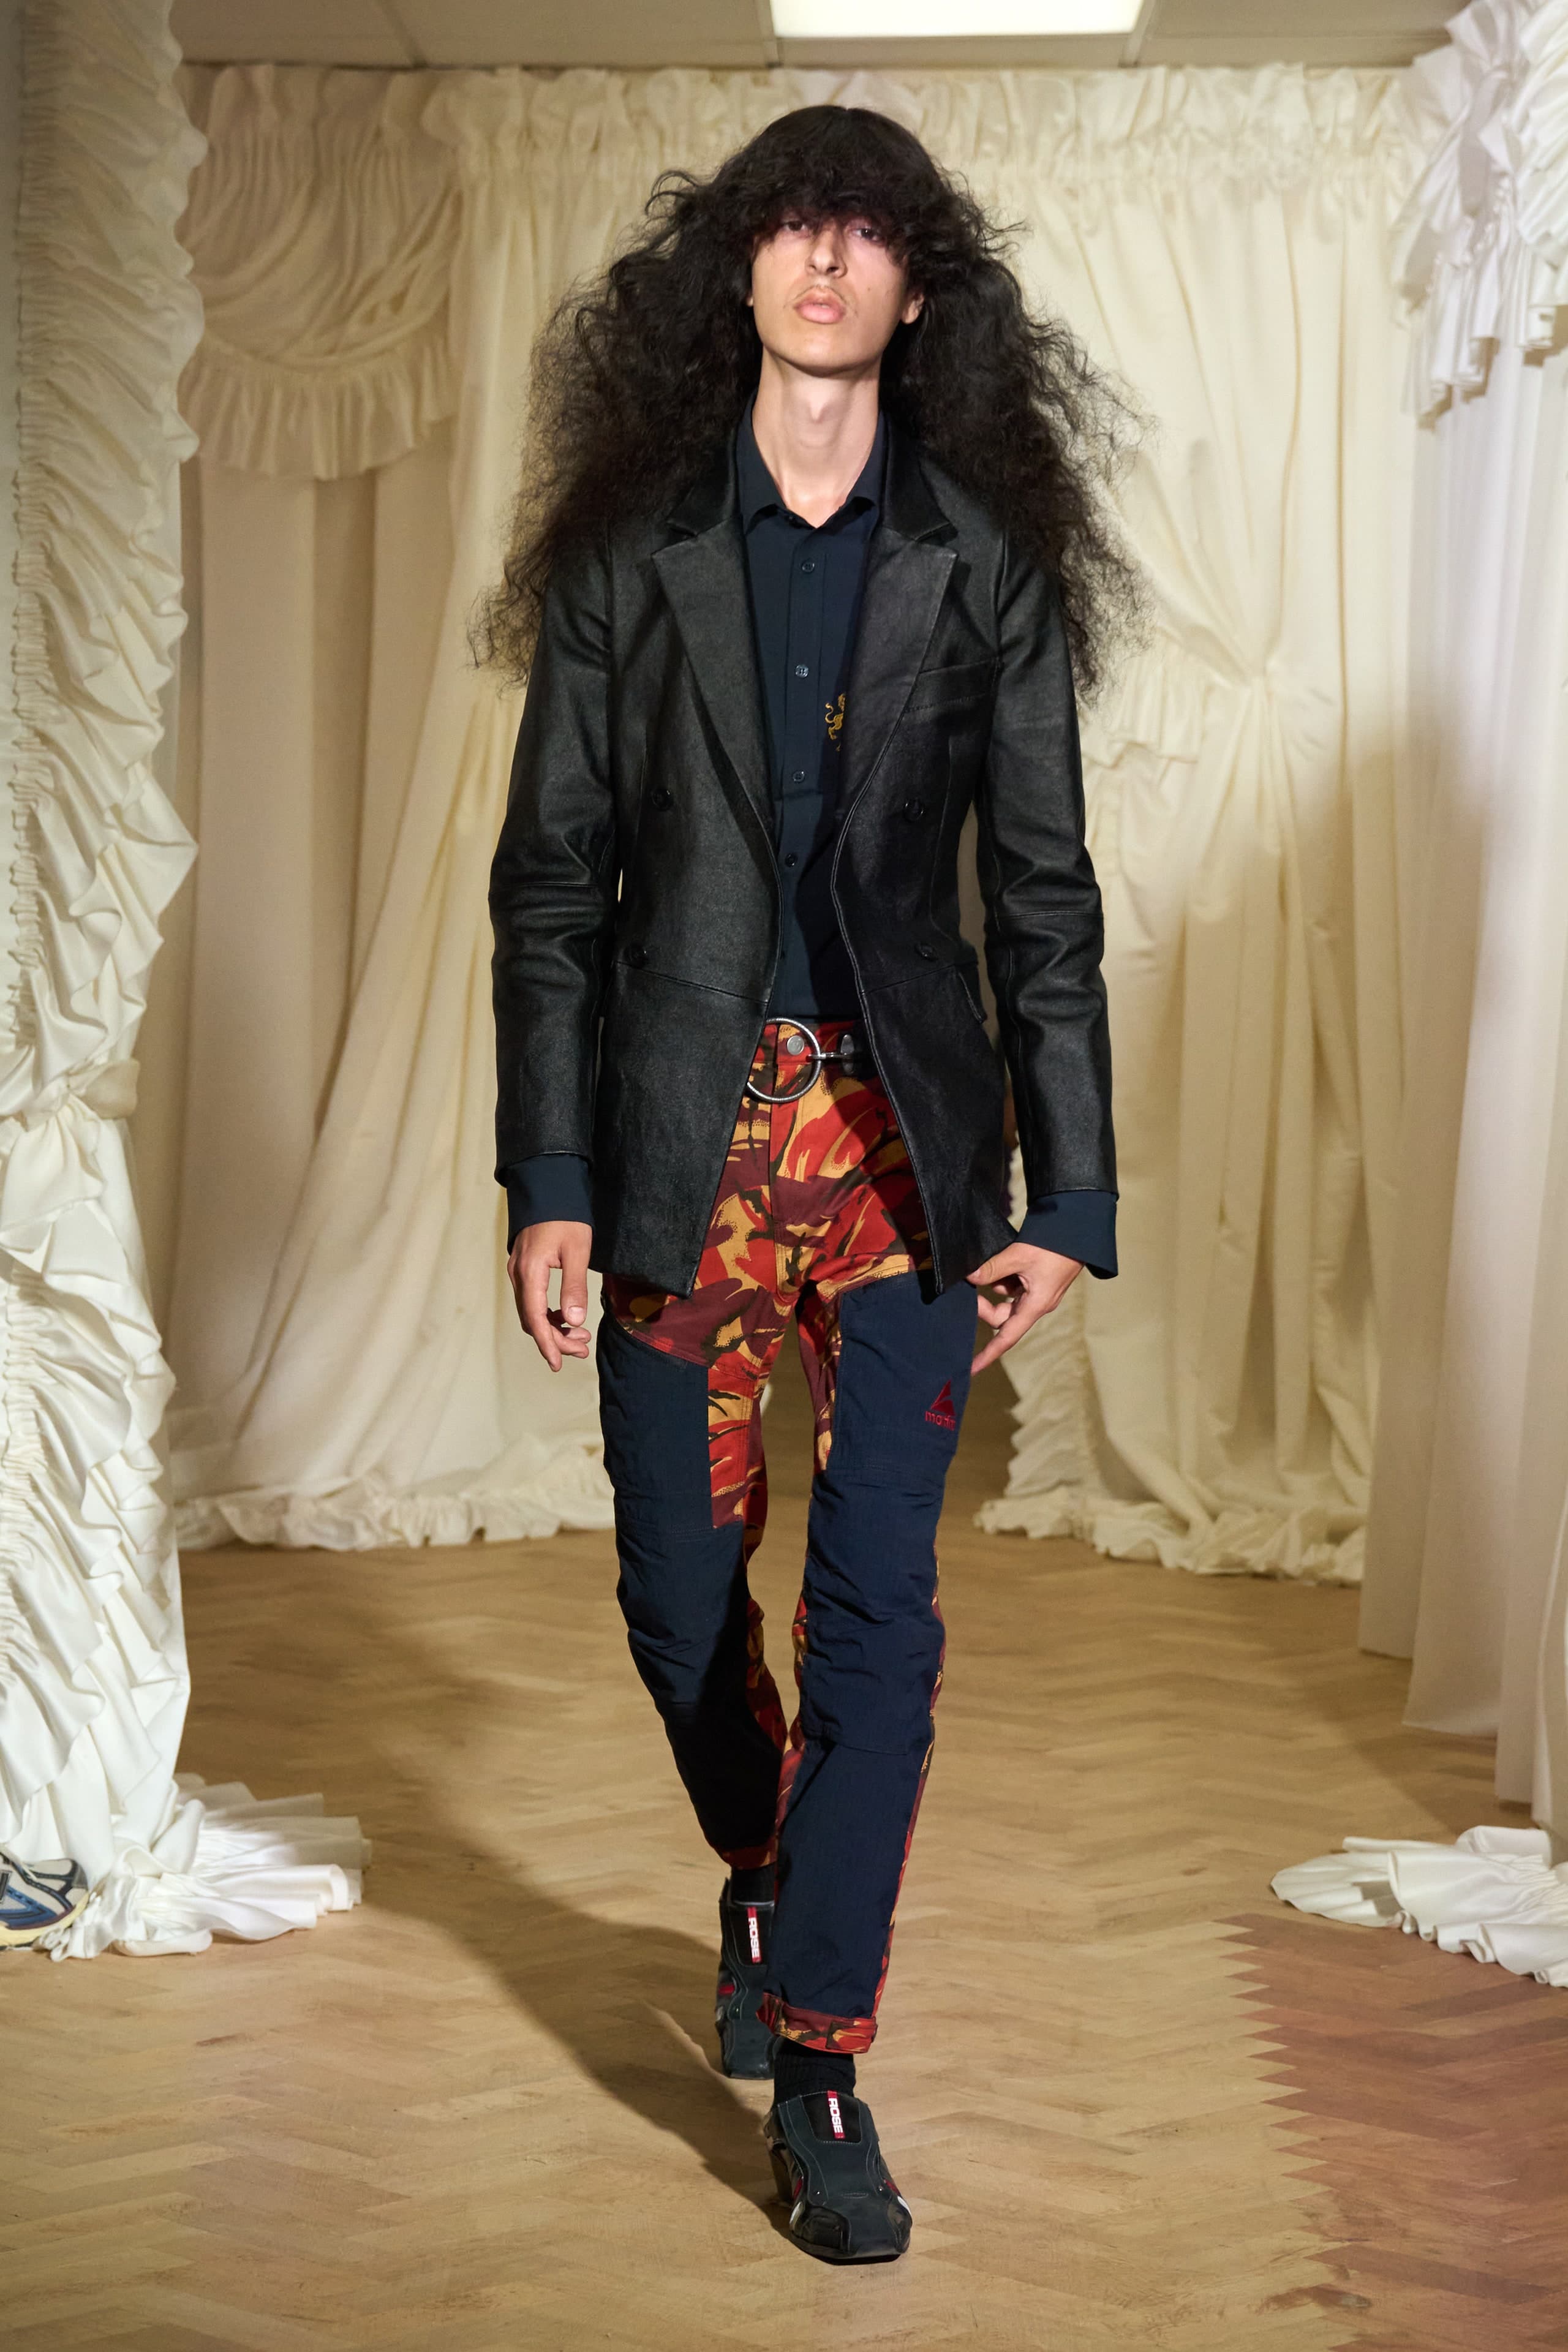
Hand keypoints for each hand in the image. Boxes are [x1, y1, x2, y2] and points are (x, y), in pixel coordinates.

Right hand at [508, 1219, 593, 1369]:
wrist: (548, 1188)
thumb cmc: (565, 1217)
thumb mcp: (577, 1250)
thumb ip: (574, 1286)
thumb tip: (574, 1321)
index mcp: (530, 1273)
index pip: (535, 1319)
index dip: (547, 1344)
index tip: (558, 1363)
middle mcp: (519, 1276)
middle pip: (531, 1320)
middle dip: (555, 1339)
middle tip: (582, 1348)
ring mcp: (518, 1272)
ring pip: (531, 1312)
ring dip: (553, 1328)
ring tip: (580, 1336)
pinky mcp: (523, 1269)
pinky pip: (531, 1300)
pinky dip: (548, 1314)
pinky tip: (567, 1317)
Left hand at [967, 1240, 1082, 1374]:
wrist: (1077, 1233)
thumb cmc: (1055, 1246)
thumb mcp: (1019, 1256)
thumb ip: (993, 1268)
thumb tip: (970, 1277)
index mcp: (1035, 1306)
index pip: (1007, 1337)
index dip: (989, 1353)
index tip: (972, 1368)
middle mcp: (1037, 1305)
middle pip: (1002, 1317)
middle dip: (983, 1305)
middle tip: (970, 1284)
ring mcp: (1037, 1294)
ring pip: (1006, 1300)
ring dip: (994, 1286)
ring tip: (989, 1266)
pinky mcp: (1037, 1283)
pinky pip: (1013, 1288)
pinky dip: (1003, 1278)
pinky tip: (1000, 1262)